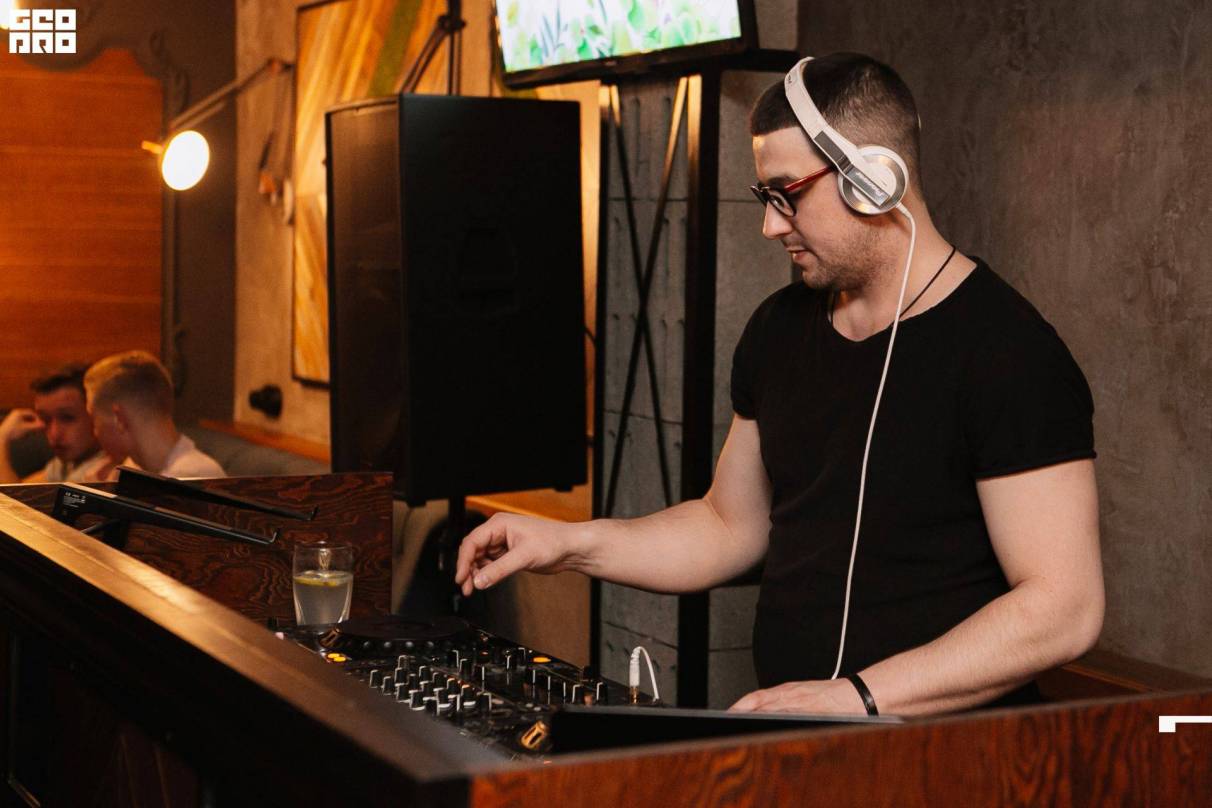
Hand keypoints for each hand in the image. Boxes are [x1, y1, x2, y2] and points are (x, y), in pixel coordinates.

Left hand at [0, 409, 41, 443]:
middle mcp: (16, 412)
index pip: (32, 412)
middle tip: (38, 426)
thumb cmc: (14, 431)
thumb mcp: (26, 428)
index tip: (41, 424)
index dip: (38, 418)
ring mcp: (13, 416)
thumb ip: (35, 426)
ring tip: (33, 428)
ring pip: (26, 417)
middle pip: (29, 415)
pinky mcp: (12, 420)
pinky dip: (26, 423)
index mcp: (19, 412)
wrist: (2, 436)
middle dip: (34, 420)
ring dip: (30, 422)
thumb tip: (44, 424)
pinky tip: (27, 428)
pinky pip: (22, 419)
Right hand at [454, 512, 582, 596]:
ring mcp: (503, 543)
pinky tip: (486, 582)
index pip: (472, 542)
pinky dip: (486, 573)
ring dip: (475, 573)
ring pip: (480, 558)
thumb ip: (499, 570)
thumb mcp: (524, 556)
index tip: (461, 577)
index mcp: (499, 524)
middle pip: (473, 550)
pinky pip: (490, 563)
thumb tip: (479, 580)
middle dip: (467, 568)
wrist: (570, 548)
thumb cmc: (553, 541)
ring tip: (473, 588)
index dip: (463, 560)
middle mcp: (499, 532)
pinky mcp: (509, 554)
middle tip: (465, 587)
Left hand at [729, 678, 866, 714]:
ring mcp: (800, 703)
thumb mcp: (807, 695)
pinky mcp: (810, 711)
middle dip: (741, 711)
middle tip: (727, 718)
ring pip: (770, 708)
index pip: (758, 696)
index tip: (729, 711)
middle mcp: (791, 694)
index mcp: (789, 690)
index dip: (741, 704)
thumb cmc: (836, 697)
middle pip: (759, 701)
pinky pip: (788, 714)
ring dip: (753, 715)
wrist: (861, 695)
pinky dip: (775, 719)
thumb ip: (788, 703)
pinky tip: (765, 725)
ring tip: (738, 722)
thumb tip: (769, 713)